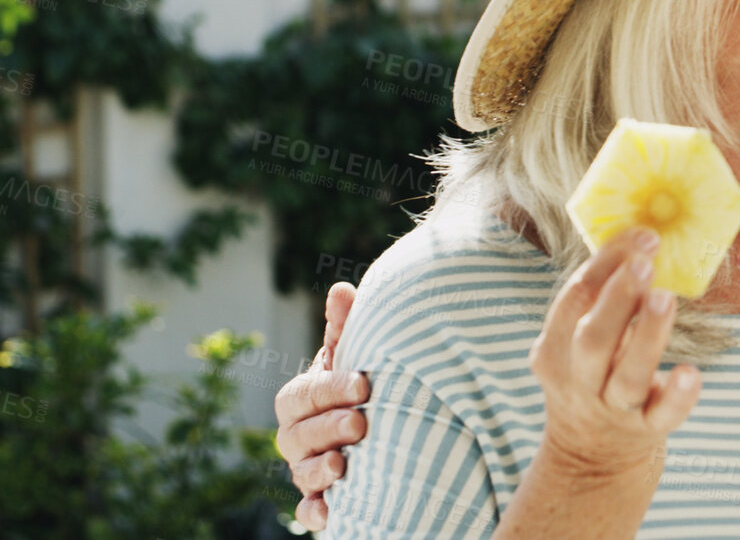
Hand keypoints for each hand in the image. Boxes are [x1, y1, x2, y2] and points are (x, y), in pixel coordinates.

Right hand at [276, 281, 368, 531]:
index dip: (330, 388)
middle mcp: (298, 436)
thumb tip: (342, 290)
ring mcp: (307, 469)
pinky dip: (316, 513)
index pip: (304, 394)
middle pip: (297, 436)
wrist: (379, 425)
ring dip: (320, 471)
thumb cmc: (360, 384)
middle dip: (327, 429)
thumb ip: (346, 328)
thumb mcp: (355, 355)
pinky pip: (309, 512)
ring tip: (345, 467)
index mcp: (302, 399)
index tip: (364, 383)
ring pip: (301, 474)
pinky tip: (330, 512)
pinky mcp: (320, 500)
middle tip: (361, 424)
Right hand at [529, 228, 701, 484]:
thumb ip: (602, 297)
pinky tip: (691, 373)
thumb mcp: (579, 337)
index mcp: (556, 347)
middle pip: (593, 340)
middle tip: (645, 262)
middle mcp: (580, 379)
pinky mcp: (645, 430)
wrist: (590, 452)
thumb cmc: (594, 371)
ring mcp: (612, 408)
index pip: (575, 300)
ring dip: (646, 336)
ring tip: (665, 298)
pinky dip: (677, 396)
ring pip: (627, 378)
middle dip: (617, 298)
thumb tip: (642, 238)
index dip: (605, 264)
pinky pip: (661, 417)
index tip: (642, 234)